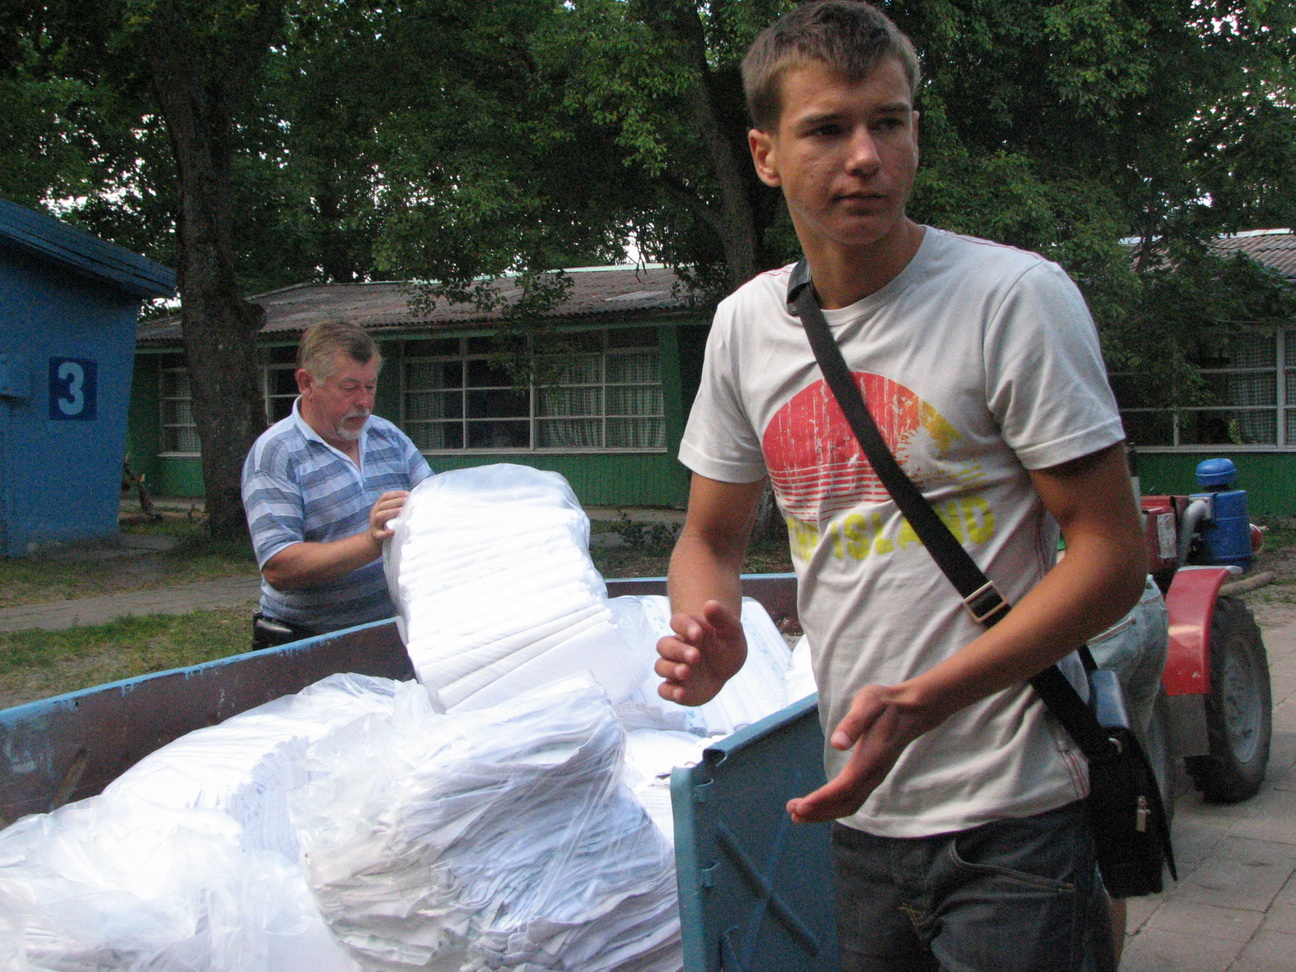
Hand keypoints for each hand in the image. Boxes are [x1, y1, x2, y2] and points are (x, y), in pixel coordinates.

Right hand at [368, 490, 410, 545]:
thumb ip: (397, 506)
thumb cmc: (386, 522)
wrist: (375, 538)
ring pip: (379, 516)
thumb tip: (412, 499)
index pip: (385, 496)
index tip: (407, 494)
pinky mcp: (376, 535)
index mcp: (378, 506)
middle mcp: (375, 513)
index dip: (396, 494)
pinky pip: (380, 534)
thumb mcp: (389, 512)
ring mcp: (374, 524)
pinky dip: (386, 533)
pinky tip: (393, 531)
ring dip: (391, 512)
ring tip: (401, 511)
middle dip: (396, 502)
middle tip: (407, 501)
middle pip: (383, 505)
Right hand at [654, 600, 746, 706]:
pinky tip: (681, 693)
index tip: (699, 633)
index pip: (677, 622)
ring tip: (687, 672)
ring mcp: (674, 668)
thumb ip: (722, 618)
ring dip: (671, 669)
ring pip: (660, 666)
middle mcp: (677, 649)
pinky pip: (664, 689)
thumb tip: (710, 604)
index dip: (684, 626)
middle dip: (678, 650)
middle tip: (696, 656)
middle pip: (664, 645)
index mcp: (688, 630)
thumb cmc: (726, 646)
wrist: (726, 669)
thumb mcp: (731, 631)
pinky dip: (669, 692)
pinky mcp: (676, 687)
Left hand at [786, 682, 932, 822]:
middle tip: (792, 812)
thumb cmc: (885, 704)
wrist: (912, 710)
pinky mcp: (871, 776)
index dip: (822, 799)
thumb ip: (854, 723)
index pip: (844, 787)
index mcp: (871, 757)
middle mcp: (874, 773)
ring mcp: (874, 777)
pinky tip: (818, 804)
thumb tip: (838, 744)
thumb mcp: (868, 703)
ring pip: (849, 804)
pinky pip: (852, 798)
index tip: (800, 806)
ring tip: (797, 814)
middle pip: (846, 803)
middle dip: (819, 811)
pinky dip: (833, 805)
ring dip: (824, 812)